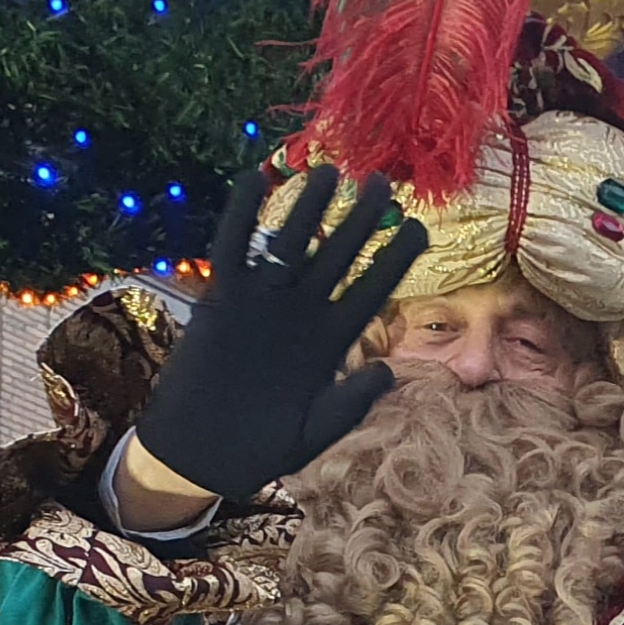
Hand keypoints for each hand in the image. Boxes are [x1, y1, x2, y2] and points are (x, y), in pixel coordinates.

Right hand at [133, 166, 426, 500]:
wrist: (203, 453)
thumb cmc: (262, 446)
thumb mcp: (313, 433)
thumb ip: (349, 404)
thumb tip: (388, 372)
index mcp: (332, 340)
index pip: (372, 290)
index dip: (395, 260)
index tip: (420, 229)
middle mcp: (302, 312)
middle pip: (338, 255)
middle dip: (360, 220)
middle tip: (381, 181)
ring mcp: (263, 303)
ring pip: (291, 244)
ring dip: (308, 209)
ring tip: (328, 171)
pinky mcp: (223, 301)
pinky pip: (232, 249)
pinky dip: (241, 216)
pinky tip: (253, 178)